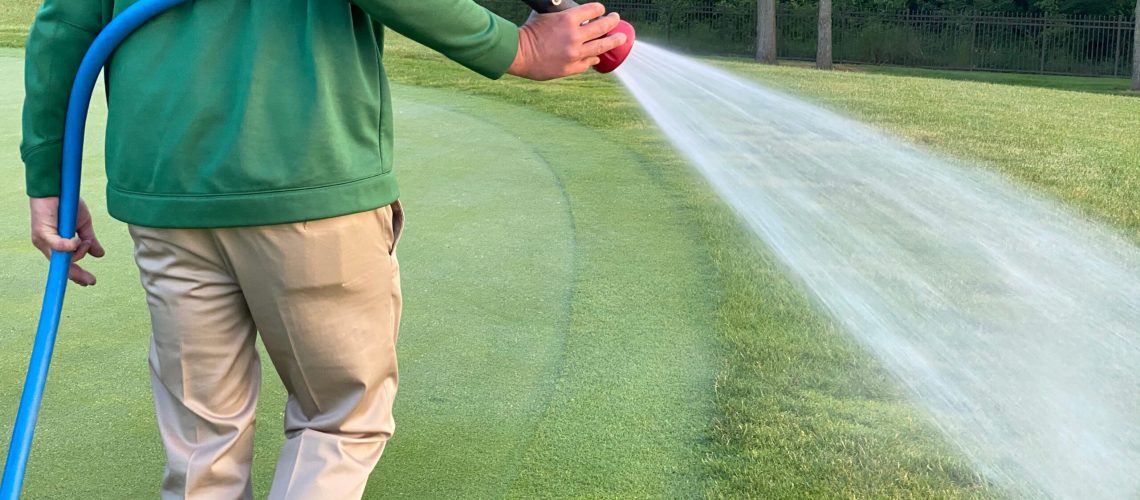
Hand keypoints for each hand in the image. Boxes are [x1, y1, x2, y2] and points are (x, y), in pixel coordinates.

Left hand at [29, 197, 104, 285]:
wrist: (57, 187)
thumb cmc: (67, 203)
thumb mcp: (83, 225)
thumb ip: (89, 240)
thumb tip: (99, 255)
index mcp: (56, 245)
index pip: (66, 264)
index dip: (76, 275)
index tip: (89, 282)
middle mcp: (47, 246)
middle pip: (63, 266)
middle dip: (77, 275)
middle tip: (91, 281)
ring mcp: (42, 241)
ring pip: (64, 257)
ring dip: (79, 252)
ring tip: (83, 240)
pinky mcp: (41, 233)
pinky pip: (57, 246)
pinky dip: (69, 247)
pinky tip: (76, 242)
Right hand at [507, 3, 628, 80]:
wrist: (518, 53)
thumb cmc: (528, 31)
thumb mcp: (545, 13)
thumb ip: (560, 12)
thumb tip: (568, 9)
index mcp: (568, 19)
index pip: (593, 10)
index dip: (599, 9)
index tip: (601, 10)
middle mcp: (575, 36)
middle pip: (602, 27)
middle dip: (612, 22)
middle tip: (616, 19)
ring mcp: (574, 53)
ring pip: (601, 47)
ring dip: (613, 41)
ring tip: (621, 38)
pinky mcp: (571, 68)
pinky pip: (588, 63)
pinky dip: (594, 59)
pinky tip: (598, 57)